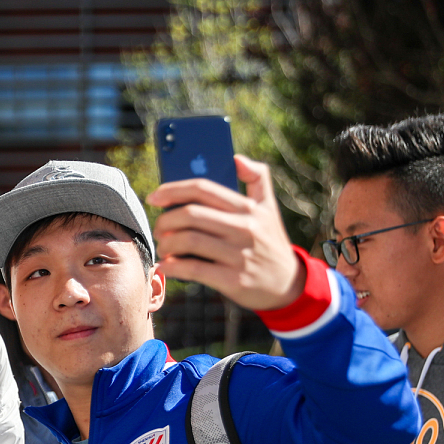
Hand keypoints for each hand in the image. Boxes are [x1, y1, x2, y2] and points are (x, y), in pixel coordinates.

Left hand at [148, 155, 303, 310]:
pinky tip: (166, 265)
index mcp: (248, 208)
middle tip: (160, 228)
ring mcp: (239, 255)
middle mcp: (244, 229)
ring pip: (188, 241)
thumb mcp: (270, 208)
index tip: (154, 197)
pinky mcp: (233, 280)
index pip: (203, 189)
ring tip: (164, 246)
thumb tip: (236, 158)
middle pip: (190, 215)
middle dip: (165, 220)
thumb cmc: (270, 243)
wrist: (288, 285)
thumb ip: (258, 178)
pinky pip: (193, 269)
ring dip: (167, 243)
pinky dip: (173, 266)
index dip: (173, 190)